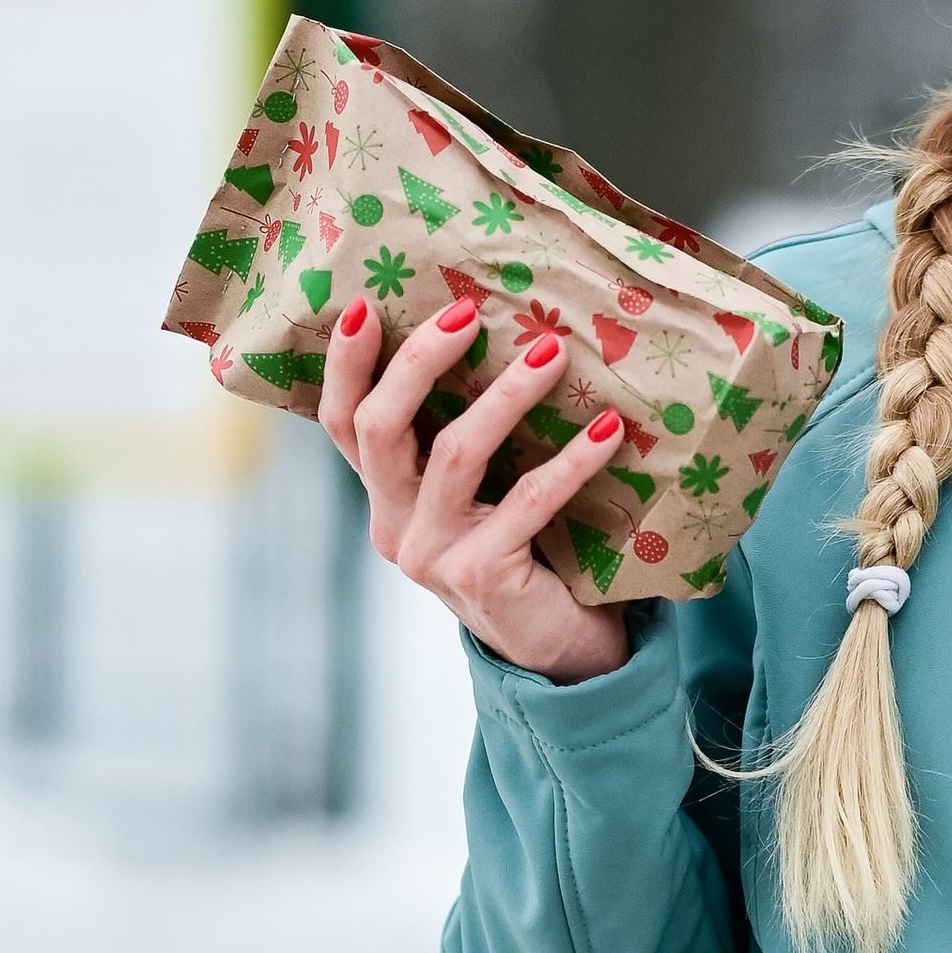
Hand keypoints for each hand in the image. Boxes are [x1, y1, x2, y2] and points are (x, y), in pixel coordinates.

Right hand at [319, 294, 632, 683]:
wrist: (561, 648)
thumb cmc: (528, 549)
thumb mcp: (482, 492)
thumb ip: (467, 435)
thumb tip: (506, 332)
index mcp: (386, 497)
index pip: (343, 423)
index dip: (346, 366)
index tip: (365, 304)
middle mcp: (395, 526)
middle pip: (380, 429)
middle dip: (420, 361)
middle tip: (468, 311)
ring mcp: (433, 556)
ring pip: (454, 456)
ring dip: (505, 397)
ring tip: (552, 352)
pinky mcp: (482, 577)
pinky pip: (528, 502)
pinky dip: (570, 460)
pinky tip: (607, 430)